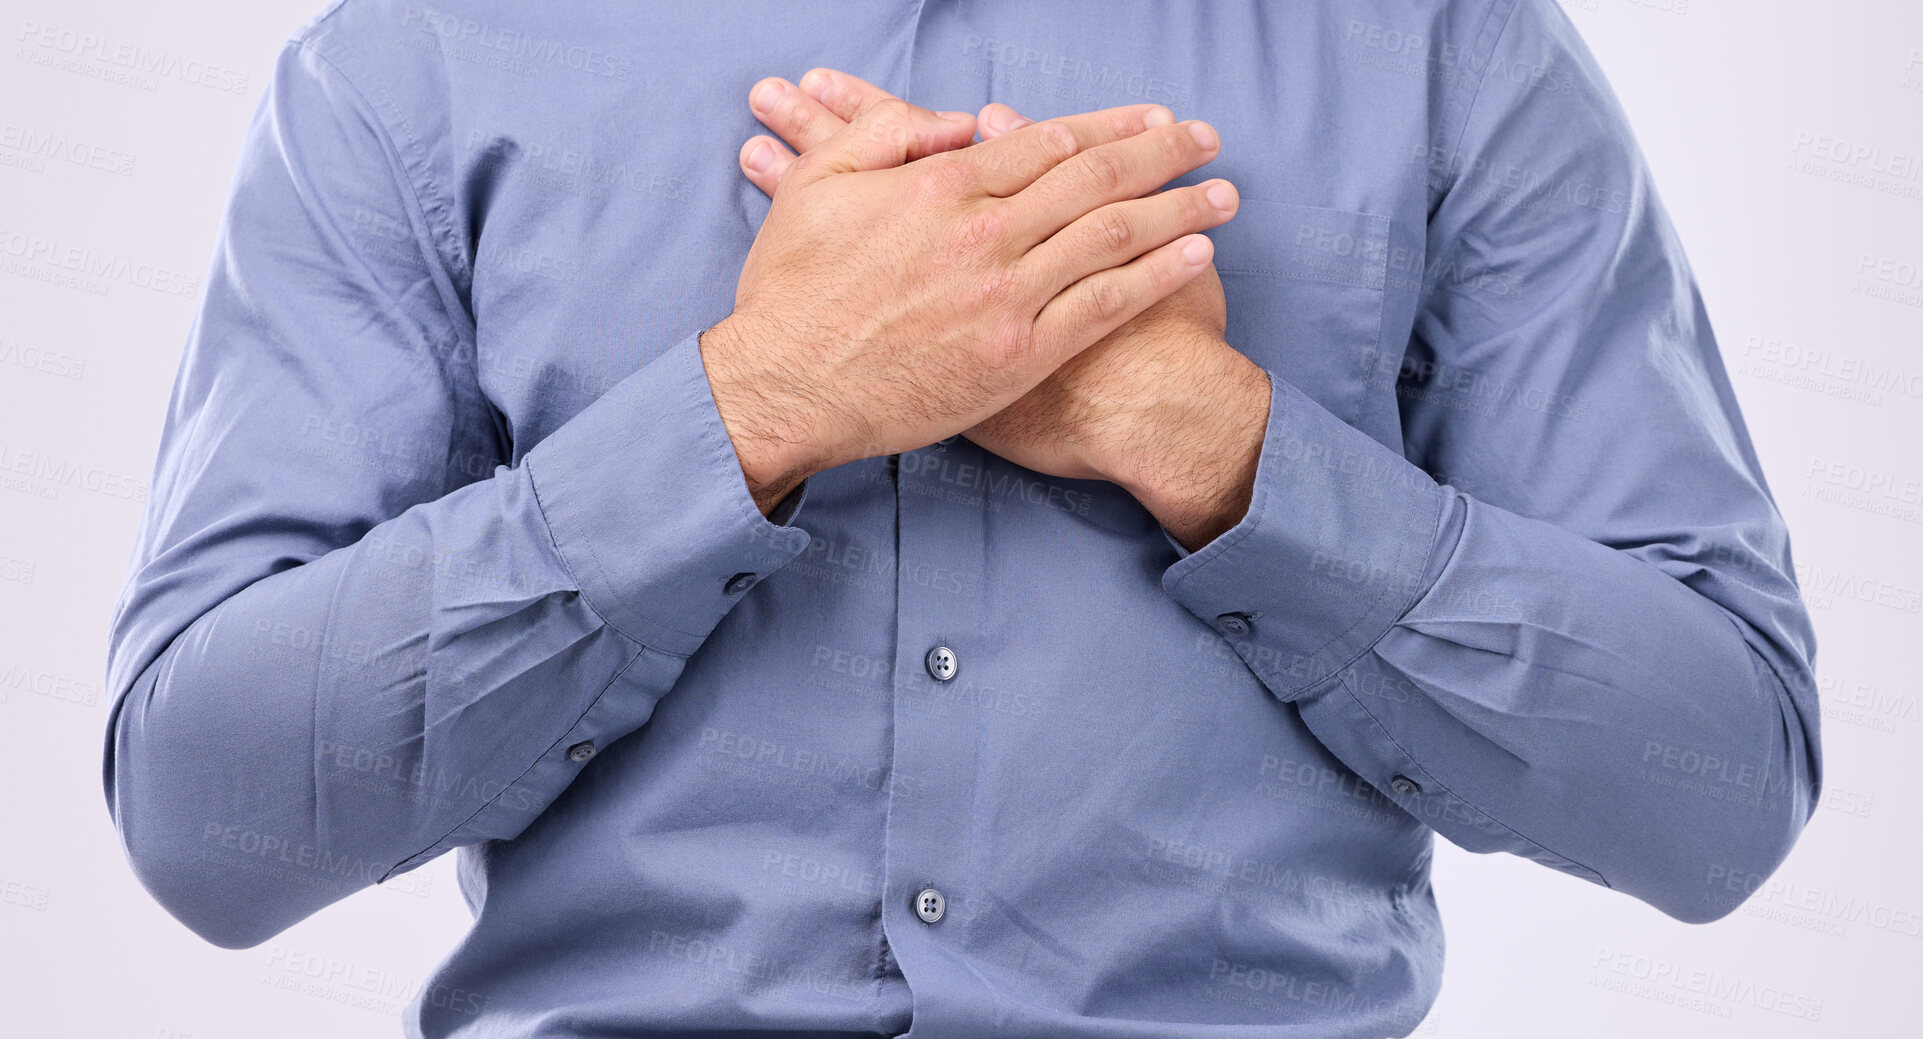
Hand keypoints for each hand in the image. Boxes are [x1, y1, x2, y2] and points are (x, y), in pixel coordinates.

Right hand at [709, 77, 1235, 513]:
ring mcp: (1007, 296)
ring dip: (1178, 208)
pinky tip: (1196, 255)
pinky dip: (1157, 276)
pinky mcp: (1018, 356)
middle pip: (1095, 178)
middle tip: (1207, 139)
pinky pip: (1105, 306)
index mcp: (941, 186)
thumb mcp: (816, 186)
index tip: (1148, 117)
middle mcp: (985, 232)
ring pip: (1113, 236)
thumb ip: (886, 138)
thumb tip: (955, 124)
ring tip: (1224, 192)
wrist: (785, 387)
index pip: (1045, 140)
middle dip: (1161, 152)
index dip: (1107, 125)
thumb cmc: (791, 291)